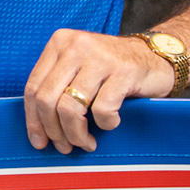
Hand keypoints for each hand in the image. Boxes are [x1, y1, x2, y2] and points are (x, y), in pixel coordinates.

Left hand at [23, 29, 176, 153]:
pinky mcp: (124, 72)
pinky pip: (102, 110)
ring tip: (86, 142)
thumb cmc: (112, 69)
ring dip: (76, 134)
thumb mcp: (78, 67)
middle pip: (48, 99)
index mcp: (59, 43)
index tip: (38, 141)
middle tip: (65, 147)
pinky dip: (105, 124)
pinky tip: (111, 123)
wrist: (156, 56)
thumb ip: (57, 86)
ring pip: (70, 108)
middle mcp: (76, 46)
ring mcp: (100, 58)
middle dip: (53, 131)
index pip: (33, 87)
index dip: (33, 119)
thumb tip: (38, 128)